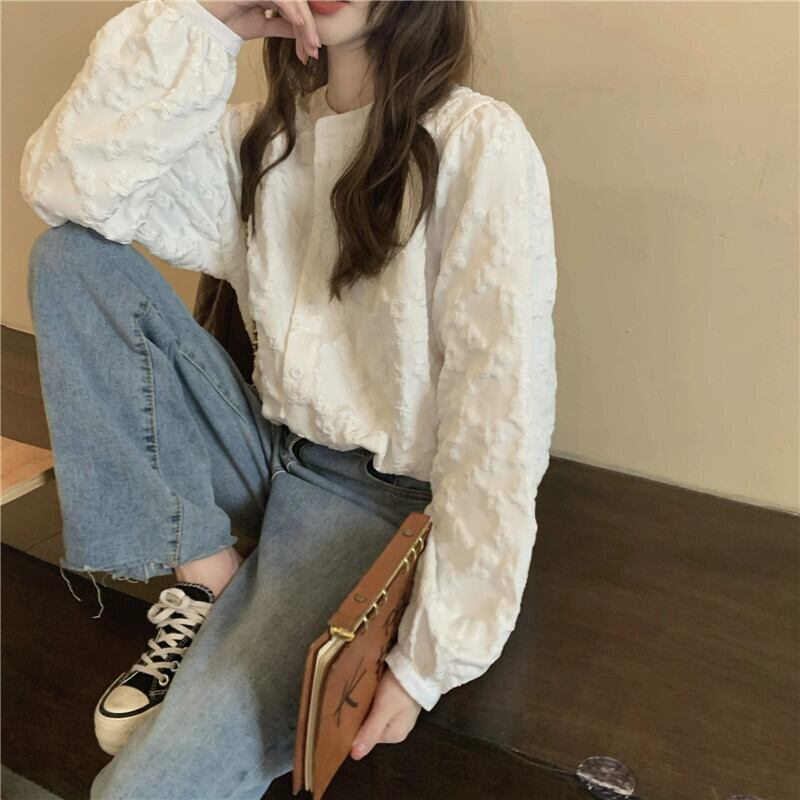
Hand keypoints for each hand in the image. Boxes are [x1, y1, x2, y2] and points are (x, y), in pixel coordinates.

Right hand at [199, 1, 319, 62]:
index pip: (295, 10)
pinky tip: (300, 24)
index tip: (313, 51)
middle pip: (298, 5)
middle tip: (315, 51)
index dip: (306, 30)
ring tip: (311, 45)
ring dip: (305, 24)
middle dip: (309, 29)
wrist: (207, 24)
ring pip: (293, 2)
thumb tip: (304, 33)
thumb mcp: (263, 26)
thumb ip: (283, 26)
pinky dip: (293, 11)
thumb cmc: (229, 22)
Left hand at [350, 665, 421, 760]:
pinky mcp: (401, 702)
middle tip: (350, 700)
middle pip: (371, 726)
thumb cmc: (399, 688)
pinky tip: (369, 690)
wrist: (418, 665)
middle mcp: (399, 729)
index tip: (345, 713)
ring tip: (357, 694)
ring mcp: (401, 715)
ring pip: (375, 715)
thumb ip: (370, 732)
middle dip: (361, 715)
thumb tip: (355, 756)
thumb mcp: (383, 709)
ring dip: (367, 706)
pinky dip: (374, 700)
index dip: (354, 726)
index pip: (366, 737)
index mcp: (394, 736)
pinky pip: (382, 706)